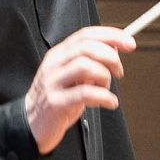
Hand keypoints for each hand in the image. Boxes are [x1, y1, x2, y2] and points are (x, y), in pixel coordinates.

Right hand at [26, 26, 133, 154]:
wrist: (30, 124)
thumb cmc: (57, 99)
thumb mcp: (73, 77)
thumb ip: (90, 62)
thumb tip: (115, 49)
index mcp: (59, 55)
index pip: (85, 35)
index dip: (110, 35)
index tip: (129, 42)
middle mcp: (54, 65)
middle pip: (86, 47)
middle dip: (110, 56)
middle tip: (119, 71)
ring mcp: (53, 83)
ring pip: (84, 66)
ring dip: (104, 76)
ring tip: (106, 89)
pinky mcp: (56, 102)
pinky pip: (84, 94)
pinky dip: (104, 97)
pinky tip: (110, 102)